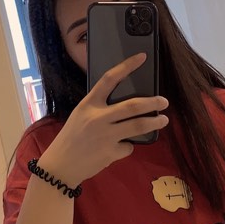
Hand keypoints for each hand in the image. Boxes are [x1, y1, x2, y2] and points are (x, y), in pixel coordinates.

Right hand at [38, 53, 168, 185]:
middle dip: (153, 102)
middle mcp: (98, 117)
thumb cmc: (72, 138)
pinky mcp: (111, 152)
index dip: (127, 66)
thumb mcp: (81, 115)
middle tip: (164, 101)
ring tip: (163, 120)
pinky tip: (119, 148)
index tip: (142, 57)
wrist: (60, 165)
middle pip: (132, 105)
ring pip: (138, 125)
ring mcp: (105, 135)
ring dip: (154, 122)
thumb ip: (100, 109)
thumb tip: (128, 107)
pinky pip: (128, 146)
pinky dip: (127, 146)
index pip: (109, 79)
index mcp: (89, 104)